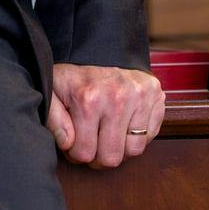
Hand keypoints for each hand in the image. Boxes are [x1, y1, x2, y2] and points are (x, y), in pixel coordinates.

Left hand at [45, 62, 164, 168]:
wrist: (101, 52)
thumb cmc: (75, 79)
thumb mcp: (52, 93)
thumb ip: (53, 120)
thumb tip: (68, 143)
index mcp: (89, 99)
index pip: (85, 153)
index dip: (76, 153)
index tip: (75, 141)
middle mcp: (118, 98)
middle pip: (111, 158)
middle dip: (99, 156)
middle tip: (93, 141)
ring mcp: (140, 97)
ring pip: (133, 151)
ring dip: (120, 147)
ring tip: (109, 133)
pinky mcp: (156, 96)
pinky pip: (150, 137)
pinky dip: (137, 136)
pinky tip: (125, 124)